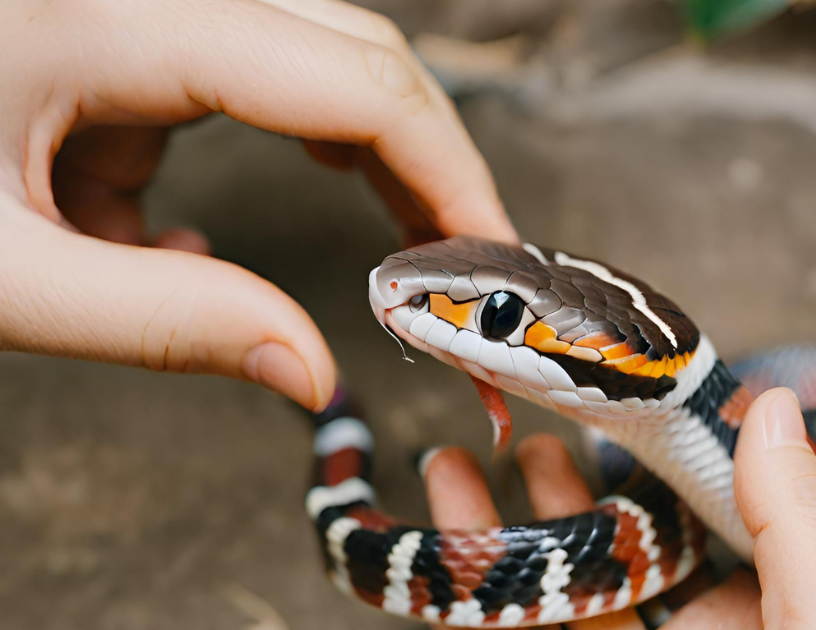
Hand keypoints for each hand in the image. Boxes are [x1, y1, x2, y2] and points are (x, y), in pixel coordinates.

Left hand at [0, 0, 516, 411]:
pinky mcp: (109, 41)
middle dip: (425, 164)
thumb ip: (165, 322)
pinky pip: (222, 93)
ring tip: (377, 255)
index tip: (494, 265)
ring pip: (305, 66)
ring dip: (351, 162)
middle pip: (356, 56)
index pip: (360, 83)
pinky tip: (184, 231)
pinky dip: (242, 166)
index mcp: (125, 17)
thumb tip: (310, 375)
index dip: (453, 174)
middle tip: (462, 270)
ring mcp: (137, 10)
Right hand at [421, 388, 815, 629]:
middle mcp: (708, 628)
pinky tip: (450, 505)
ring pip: (565, 578)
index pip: (727, 514)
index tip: (631, 387)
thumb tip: (770, 407)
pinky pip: (527, 623)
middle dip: (573, 474)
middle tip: (529, 408)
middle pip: (631, 540)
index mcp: (782, 609)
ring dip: (513, 511)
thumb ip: (805, 535)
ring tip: (473, 446)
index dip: (676, 448)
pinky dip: (479, 569)